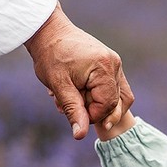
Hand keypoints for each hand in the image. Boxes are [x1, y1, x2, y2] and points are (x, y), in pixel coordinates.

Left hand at [24, 3, 133, 139]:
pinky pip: (114, 87)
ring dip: (98, 104)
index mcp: (104, 68)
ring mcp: (115, 63)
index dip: (90, 115)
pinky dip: (100, 95)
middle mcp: (115, 64)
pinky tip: (81, 93)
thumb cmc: (50, 56)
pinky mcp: (111, 63)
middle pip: (115, 102)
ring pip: (118, 96)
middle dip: (91, 108)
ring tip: (76, 99)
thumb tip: (80, 136)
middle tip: (67, 103)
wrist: (48, 31)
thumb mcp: (59, 86)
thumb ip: (73, 110)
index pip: (107, 105)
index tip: (69, 109)